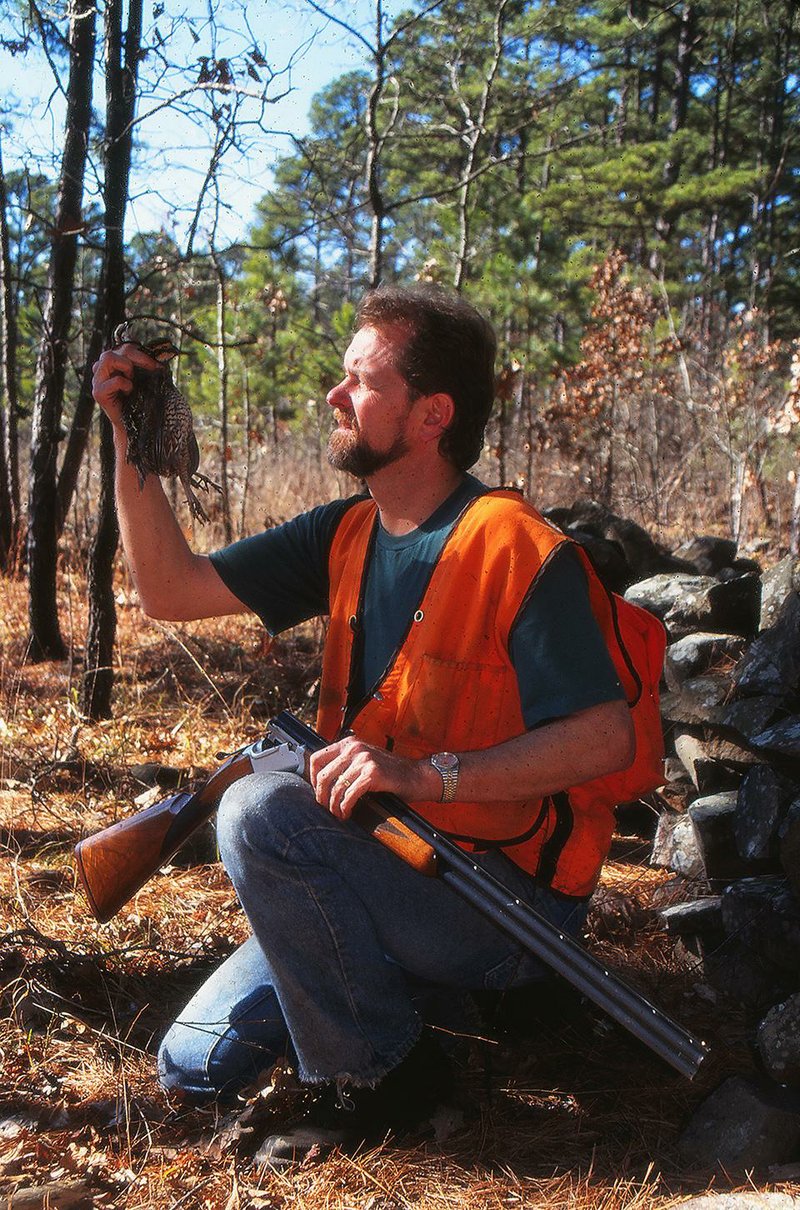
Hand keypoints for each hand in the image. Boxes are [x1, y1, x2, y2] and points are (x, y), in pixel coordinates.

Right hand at [91, 342, 158, 424]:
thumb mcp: (143, 379)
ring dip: (127, 367)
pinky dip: (126, 384)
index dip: (142, 353)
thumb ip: (145, 366)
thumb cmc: (139, 401)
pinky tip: (129, 392)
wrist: (133, 426)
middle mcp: (101, 369)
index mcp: (112, 364)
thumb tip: (160, 358)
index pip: (124, 347)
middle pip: (116, 349)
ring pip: (108, 357)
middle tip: (152, 369)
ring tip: (133, 380)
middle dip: (137, 357)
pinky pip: (114, 380)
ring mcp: (97, 380)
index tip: (157, 365)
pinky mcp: (98, 393)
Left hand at [309, 735, 434, 819]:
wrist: (417, 776)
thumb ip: (345, 764)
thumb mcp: (364, 760)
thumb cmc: (391, 772)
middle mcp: (355, 748)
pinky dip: (345, 807)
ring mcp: (364, 760)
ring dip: (334, 805)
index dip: (312, 779)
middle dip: (322, 796)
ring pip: (336, 787)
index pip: (317, 758)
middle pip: (323, 775)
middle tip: (327, 808)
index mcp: (349, 743)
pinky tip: (347, 813)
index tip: (319, 792)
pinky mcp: (373, 773)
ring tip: (338, 813)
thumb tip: (321, 784)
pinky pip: (350, 794)